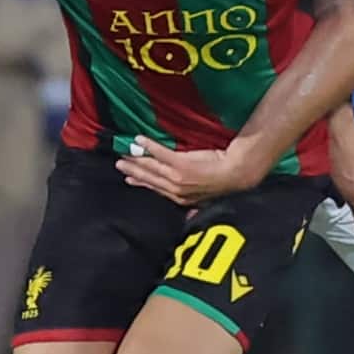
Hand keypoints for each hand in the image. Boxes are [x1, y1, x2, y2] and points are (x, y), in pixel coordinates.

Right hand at [115, 136, 263, 206]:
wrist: (235, 174)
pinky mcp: (181, 165)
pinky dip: (149, 146)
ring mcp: (177, 178)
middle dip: (133, 171)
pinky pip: (161, 154)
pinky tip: (140, 139)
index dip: (141, 183)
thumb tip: (187, 214)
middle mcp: (175, 190)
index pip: (155, 189)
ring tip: (125, 152)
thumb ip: (192, 199)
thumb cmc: (221, 182)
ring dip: (137, 159)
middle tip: (119, 164)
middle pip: (149, 179)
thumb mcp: (204, 195)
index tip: (129, 179)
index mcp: (179, 198)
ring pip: (152, 167)